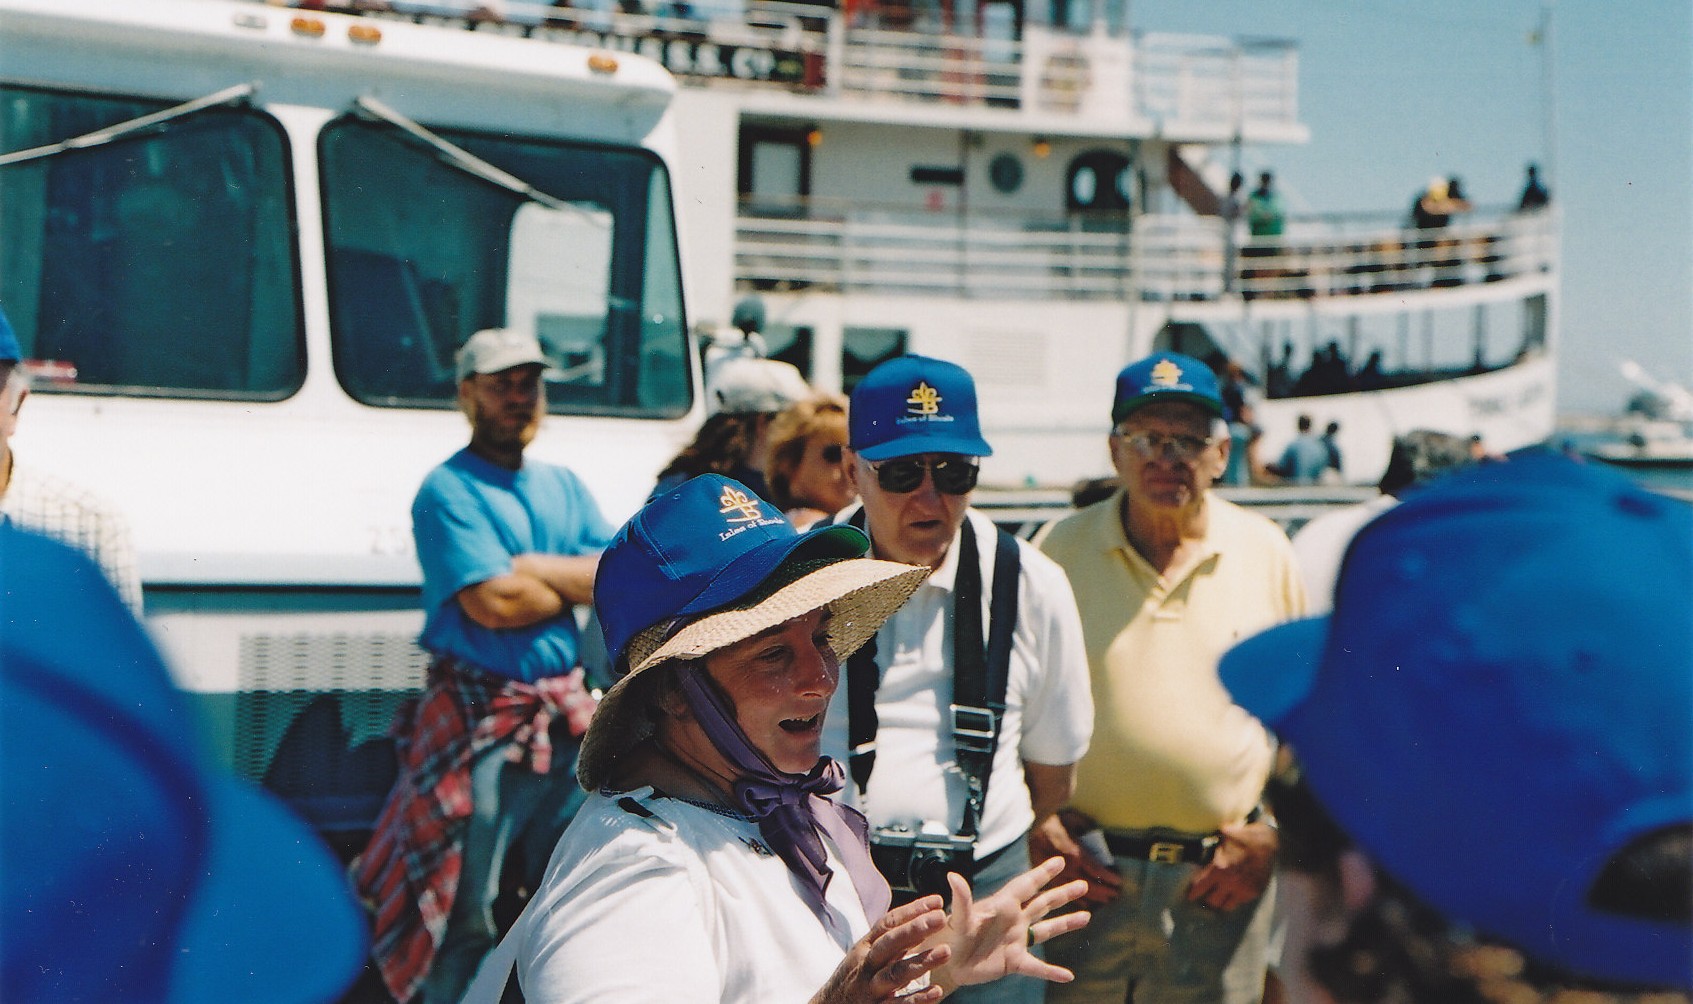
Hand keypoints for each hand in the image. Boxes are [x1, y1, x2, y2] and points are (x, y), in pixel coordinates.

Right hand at [812, 896, 951, 1003]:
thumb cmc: (852, 980)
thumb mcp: (865, 956)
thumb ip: (890, 942)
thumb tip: (919, 920)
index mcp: (865, 948)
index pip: (888, 923)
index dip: (912, 911)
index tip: (937, 901)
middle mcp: (866, 965)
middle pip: (890, 943)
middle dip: (915, 929)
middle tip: (941, 918)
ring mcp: (870, 989)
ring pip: (895, 973)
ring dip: (921, 962)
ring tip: (945, 951)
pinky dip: (917, 999)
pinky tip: (936, 992)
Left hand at [929, 856, 1090, 993]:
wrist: (949, 961)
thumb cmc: (952, 934)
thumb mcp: (960, 917)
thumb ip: (962, 899)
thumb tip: (953, 876)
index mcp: (1003, 904)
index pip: (1027, 885)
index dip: (1043, 873)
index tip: (1060, 861)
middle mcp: (1014, 919)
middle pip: (1043, 903)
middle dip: (1062, 894)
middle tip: (1083, 885)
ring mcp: (1016, 939)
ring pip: (1046, 929)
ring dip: (1066, 923)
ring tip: (1086, 916)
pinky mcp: (1014, 961)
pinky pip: (1037, 966)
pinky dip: (1052, 971)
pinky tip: (1068, 975)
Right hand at [1028, 811, 1120, 906]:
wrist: (1027, 825)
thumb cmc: (1050, 820)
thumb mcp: (1072, 818)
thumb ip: (1085, 827)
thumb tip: (1094, 833)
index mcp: (1075, 853)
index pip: (1096, 870)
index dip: (1108, 877)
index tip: (1118, 882)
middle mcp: (1067, 867)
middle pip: (1089, 884)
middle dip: (1103, 890)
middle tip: (1115, 895)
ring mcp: (1055, 874)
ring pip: (1076, 892)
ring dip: (1092, 897)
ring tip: (1104, 901)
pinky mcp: (1045, 877)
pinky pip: (1063, 891)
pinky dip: (1074, 899)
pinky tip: (1082, 903)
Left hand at [1184, 820, 1277, 911]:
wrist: (1268, 843)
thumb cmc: (1243, 838)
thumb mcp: (1223, 836)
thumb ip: (1209, 841)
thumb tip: (1195, 836)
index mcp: (1219, 869)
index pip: (1200, 887)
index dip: (1193, 892)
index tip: (1190, 896)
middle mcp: (1230, 883)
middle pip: (1212, 901)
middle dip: (1207, 898)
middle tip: (1205, 895)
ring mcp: (1243, 890)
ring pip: (1226, 906)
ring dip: (1221, 902)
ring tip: (1218, 898)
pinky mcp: (1254, 892)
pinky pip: (1240, 903)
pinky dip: (1234, 900)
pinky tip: (1232, 894)